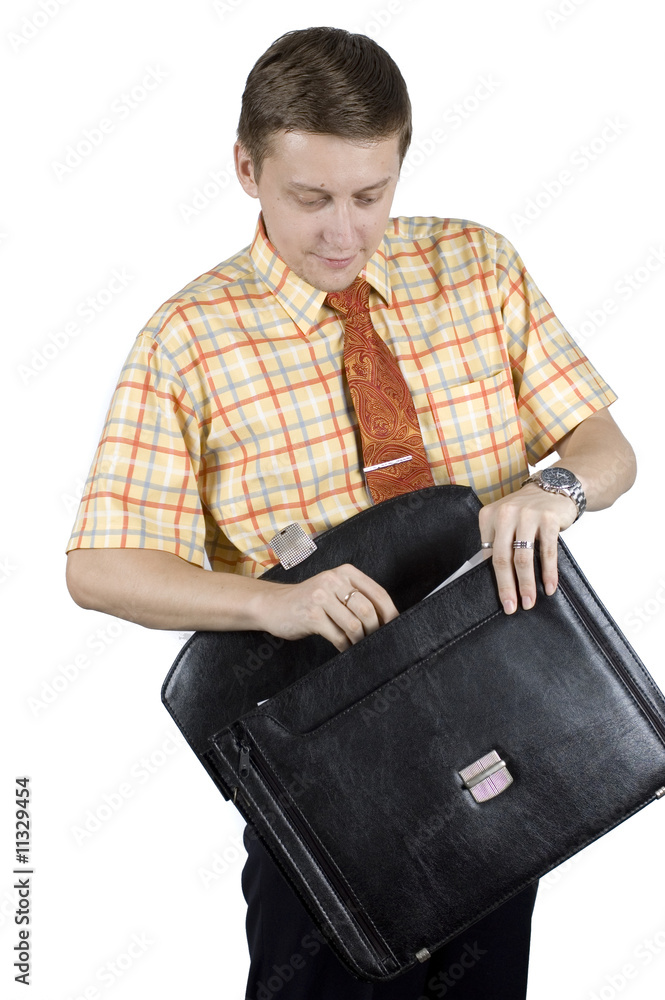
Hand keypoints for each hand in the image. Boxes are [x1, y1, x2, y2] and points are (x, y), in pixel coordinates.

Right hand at [251, 563, 398, 650]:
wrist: (273, 605)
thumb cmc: (309, 600)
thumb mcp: (333, 589)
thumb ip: (357, 597)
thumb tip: (386, 620)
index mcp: (345, 572)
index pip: (378, 593)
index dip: (390, 614)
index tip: (395, 628)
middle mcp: (334, 580)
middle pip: (368, 610)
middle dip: (375, 630)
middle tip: (376, 641)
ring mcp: (321, 597)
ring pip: (354, 625)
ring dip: (360, 641)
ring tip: (359, 646)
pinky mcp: (311, 615)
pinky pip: (338, 636)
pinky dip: (346, 647)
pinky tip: (345, 649)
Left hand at [478, 485, 576, 613]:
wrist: (555, 487)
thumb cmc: (527, 511)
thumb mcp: (506, 521)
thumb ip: (499, 544)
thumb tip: (497, 580)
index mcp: (489, 516)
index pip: (488, 554)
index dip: (493, 579)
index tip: (500, 599)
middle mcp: (505, 514)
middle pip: (502, 558)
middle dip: (507, 587)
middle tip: (511, 607)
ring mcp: (527, 515)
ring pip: (523, 558)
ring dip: (527, 584)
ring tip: (529, 602)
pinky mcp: (548, 519)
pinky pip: (547, 552)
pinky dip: (548, 573)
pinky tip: (549, 587)